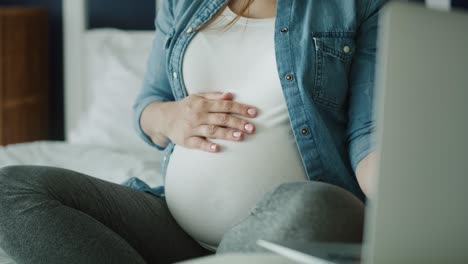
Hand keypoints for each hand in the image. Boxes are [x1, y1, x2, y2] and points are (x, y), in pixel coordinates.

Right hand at [143, 92, 257, 151]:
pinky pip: (198, 143)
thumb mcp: (198, 97)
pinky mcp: (186, 140)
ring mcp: (192, 128)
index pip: (225, 105)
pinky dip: (207, 146)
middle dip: (238, 123)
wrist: (163, 118)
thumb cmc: (186, 107)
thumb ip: (214, 96)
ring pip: (212, 131)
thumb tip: (231, 95)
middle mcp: (198, 115)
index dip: (240, 109)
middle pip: (221, 118)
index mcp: (202, 103)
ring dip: (226, 134)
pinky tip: (217, 148)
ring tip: (240, 137)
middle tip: (252, 128)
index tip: (254, 113)